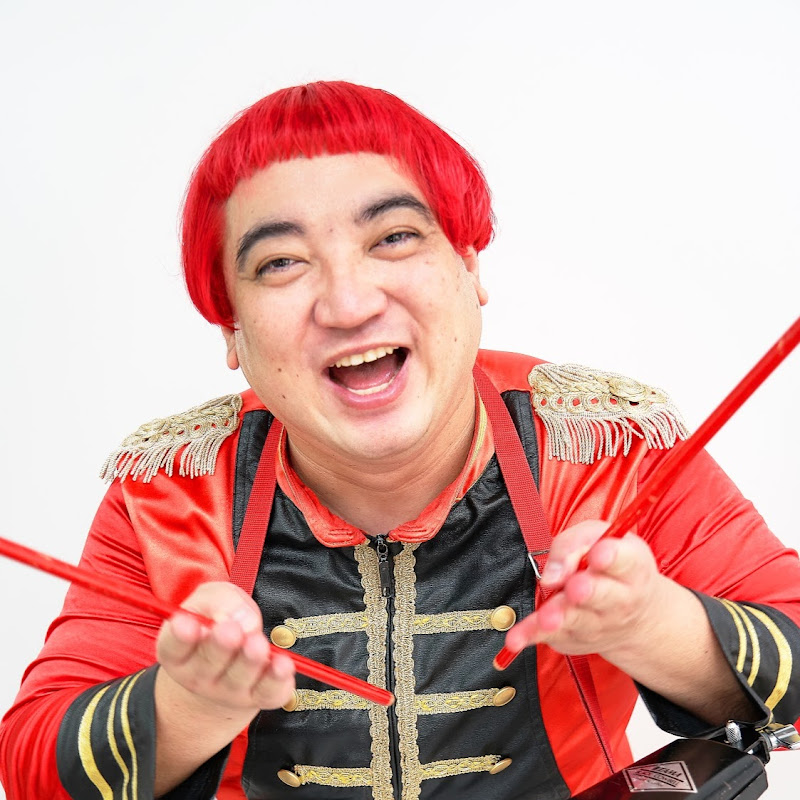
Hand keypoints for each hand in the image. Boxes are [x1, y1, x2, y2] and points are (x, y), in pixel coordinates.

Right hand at [156, 581, 294, 717]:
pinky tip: (283, 665)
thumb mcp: (211, 599)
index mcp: (178, 651)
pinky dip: (277, 680)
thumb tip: (243, 619)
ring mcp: (228, 691)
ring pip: (239, 678)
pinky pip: (268, 692)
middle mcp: (198, 676)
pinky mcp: (258, 697)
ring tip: (257, 644)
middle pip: (208, 664)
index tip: (188, 624)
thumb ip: (221, 601)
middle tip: (230, 630)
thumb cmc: (216, 623)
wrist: (226, 666)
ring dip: (249, 661)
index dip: (180, 636)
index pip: (173, 646)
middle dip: (221, 646)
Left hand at [505, 520, 668, 661]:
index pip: (622, 559)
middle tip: (575, 589)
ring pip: (574, 621)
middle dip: (586, 591)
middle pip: (601, 594)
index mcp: (630, 567)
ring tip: (545, 619)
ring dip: (557, 620)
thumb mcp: (599, 539)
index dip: (610, 557)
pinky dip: (533, 636)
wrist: (636, 618)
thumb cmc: (613, 568)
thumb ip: (573, 544)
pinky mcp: (578, 640)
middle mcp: (620, 599)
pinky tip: (518, 638)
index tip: (600, 556)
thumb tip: (552, 575)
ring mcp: (600, 624)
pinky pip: (553, 636)